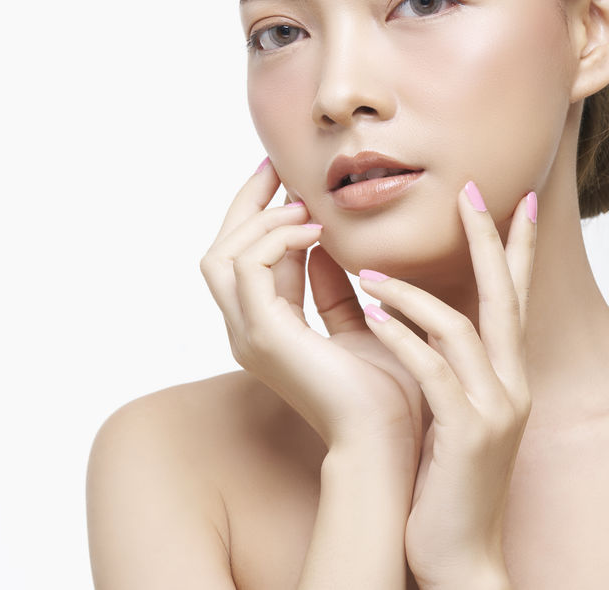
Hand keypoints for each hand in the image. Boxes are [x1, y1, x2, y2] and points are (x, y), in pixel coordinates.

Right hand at [199, 159, 422, 458]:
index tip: (286, 178)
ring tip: (306, 208)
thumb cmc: (386, 393)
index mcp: (268, 330)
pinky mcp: (264, 335)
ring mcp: (249, 335)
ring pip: (221, 255)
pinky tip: (314, 233)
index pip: (245, 259)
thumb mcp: (361, 324)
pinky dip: (275, 241)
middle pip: (218, 252)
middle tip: (278, 169)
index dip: (261, 216)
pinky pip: (248, 268)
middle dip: (247, 205)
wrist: (390, 439)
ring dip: (262, 221)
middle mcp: (248, 332)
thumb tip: (326, 246)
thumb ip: (336, 290)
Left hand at [357, 182, 536, 588]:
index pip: (516, 299)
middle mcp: (512, 385)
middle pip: (507, 297)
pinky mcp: (467, 434)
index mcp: (507, 377)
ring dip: (416, 295)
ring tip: (370, 271)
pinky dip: (404, 340)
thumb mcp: (444, 414)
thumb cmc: (445, 483)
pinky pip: (435, 373)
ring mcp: (495, 409)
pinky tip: (373, 317)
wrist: (461, 555)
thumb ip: (431, 361)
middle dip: (490, 240)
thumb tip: (395, 305)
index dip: (515, 248)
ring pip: (463, 329)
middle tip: (472, 191)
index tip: (513, 199)